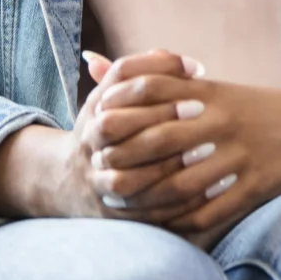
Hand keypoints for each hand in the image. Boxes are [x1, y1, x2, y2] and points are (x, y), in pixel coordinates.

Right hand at [0, 48, 203, 220]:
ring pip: (125, 177)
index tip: (199, 72)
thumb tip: (193, 66)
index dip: (157, 71)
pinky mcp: (110, 213)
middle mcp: (90, 143)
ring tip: (205, 152)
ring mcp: (96, 180)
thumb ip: (153, 74)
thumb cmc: (115, 126)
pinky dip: (173, 204)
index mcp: (95, 107)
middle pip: (114, 127)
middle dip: (158, 118)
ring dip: (165, 166)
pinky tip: (207, 190)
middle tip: (200, 110)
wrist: (73, 179)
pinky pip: (140, 213)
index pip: (120, 82)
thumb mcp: (121, 96)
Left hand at [79, 52, 280, 247]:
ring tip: (121, 204)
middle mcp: (223, 121)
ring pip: (181, 183)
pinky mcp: (255, 187)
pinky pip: (209, 212)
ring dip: (146, 199)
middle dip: (125, 159)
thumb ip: (151, 78)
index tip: (95, 125)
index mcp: (210, 92)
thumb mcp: (204, 87)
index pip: (153, 90)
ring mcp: (241, 156)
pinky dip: (180, 221)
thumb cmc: (245, 106)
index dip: (120, 108)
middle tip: (100, 174)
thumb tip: (90, 61)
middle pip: (161, 139)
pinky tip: (160, 223)